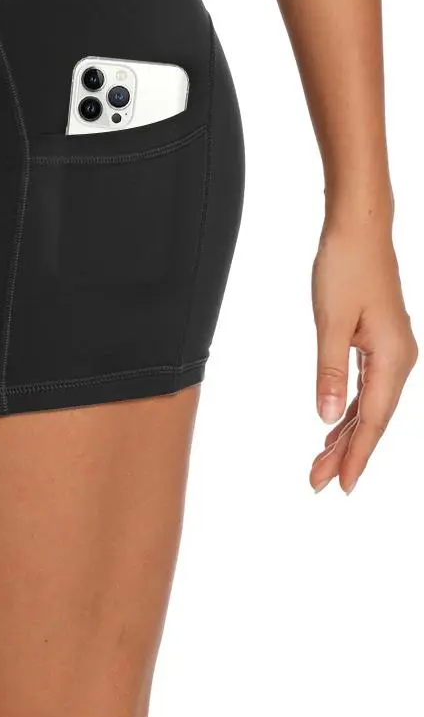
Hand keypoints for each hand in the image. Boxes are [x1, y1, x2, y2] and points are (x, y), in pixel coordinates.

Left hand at [309, 217, 415, 492]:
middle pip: (372, 419)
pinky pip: (367, 390)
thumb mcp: (331, 324)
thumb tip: (326, 418)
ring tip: (319, 466)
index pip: (372, 419)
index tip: (340, 485)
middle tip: (316, 484)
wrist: (359, 231)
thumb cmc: (345, 269)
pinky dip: (349, 413)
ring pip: (369, 407)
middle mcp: (400, 359)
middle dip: (346, 453)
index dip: (356, 455)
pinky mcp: (380, 345)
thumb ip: (329, 373)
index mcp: (393, 357)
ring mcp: (392, 352)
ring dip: (346, 437)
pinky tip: (333, 430)